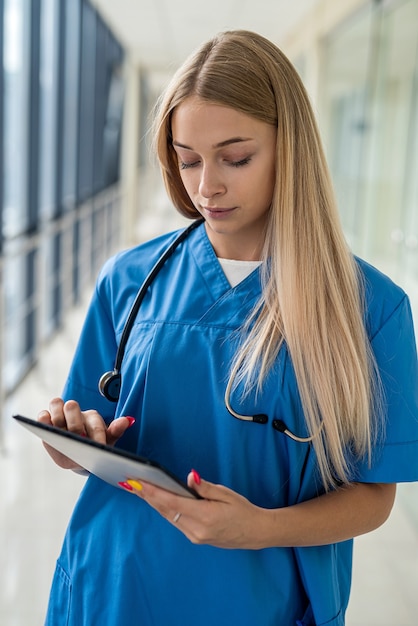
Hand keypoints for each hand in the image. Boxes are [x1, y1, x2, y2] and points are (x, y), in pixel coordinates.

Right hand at [37, 397, 133, 470]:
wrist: (79, 457)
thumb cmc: (94, 448)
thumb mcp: (107, 443)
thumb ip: (116, 431)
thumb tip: (128, 420)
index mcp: (92, 418)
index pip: (95, 422)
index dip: (97, 434)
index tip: (99, 446)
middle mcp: (76, 412)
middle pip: (72, 406)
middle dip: (75, 424)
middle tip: (78, 438)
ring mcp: (60, 415)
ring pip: (56, 403)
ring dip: (58, 417)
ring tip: (62, 433)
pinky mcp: (47, 421)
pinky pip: (42, 414)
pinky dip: (44, 419)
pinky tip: (48, 430)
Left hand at [125, 471, 267, 549]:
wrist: (255, 532)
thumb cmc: (242, 510)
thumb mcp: (226, 494)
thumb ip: (204, 487)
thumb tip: (189, 477)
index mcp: (205, 516)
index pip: (172, 502)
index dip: (153, 492)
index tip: (139, 483)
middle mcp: (196, 529)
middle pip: (165, 510)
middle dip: (147, 496)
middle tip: (131, 483)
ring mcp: (195, 536)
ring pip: (168, 517)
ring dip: (153, 503)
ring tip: (139, 489)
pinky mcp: (195, 538)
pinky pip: (175, 521)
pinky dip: (165, 509)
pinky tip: (157, 500)